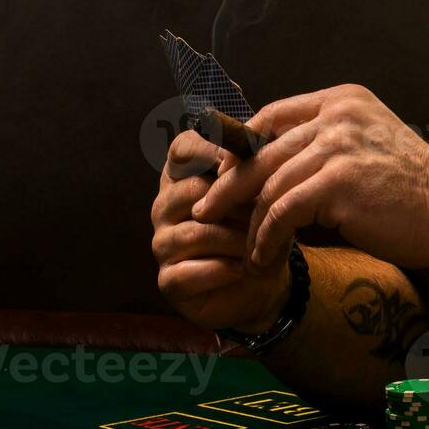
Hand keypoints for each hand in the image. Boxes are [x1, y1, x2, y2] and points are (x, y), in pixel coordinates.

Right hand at [151, 130, 294, 331]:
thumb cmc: (259, 228)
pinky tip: (247, 269)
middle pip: (192, 191)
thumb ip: (256, 171)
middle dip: (238, 204)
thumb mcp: (264, 195)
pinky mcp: (168, 280)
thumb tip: (263, 156)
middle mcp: (164, 206)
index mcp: (183, 176)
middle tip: (267, 215)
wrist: (263, 280)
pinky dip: (226, 270)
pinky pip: (191, 271)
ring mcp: (162, 243)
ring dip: (237, 240)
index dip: (215, 152)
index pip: (183, 148)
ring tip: (262, 245)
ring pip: (197, 233)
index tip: (250, 163)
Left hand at [192, 84, 428, 271]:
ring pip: (269, 185)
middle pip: (262, 150)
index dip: (241, 146)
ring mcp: (338, 147)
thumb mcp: (365, 145)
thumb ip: (324, 144)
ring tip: (245, 247)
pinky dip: (268, 237)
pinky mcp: (339, 182)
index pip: (272, 116)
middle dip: (229, 185)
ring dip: (250, 222)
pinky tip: (265, 254)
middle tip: (206, 209)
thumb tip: (268, 168)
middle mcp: (337, 117)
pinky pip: (284, 211)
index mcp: (341, 100)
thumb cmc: (409, 187)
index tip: (222, 175)